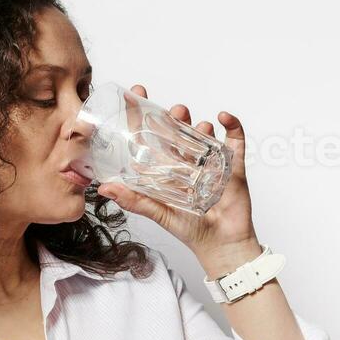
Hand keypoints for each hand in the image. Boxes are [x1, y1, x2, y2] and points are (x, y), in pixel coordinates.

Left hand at [95, 83, 259, 265]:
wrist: (222, 245)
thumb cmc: (191, 231)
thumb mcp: (159, 213)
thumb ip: (135, 200)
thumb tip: (104, 188)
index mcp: (168, 171)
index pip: (152, 138)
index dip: (143, 117)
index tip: (135, 95)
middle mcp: (188, 163)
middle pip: (179, 131)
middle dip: (176, 116)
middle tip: (175, 111)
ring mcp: (211, 163)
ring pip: (204, 133)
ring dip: (199, 124)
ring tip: (197, 125)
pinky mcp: (233, 166)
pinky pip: (235, 140)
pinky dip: (232, 126)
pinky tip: (222, 118)